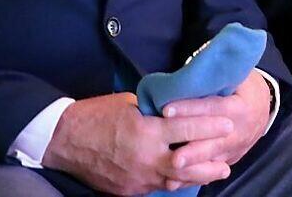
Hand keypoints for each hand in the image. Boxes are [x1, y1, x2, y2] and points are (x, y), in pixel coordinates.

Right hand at [43, 92, 234, 194]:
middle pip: (187, 164)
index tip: (228, 123)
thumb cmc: (94, 116)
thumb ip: (153, 111)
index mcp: (145, 132)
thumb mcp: (127, 104)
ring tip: (216, 170)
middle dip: (210, 161)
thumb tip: (173, 109)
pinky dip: (173, 181)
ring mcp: (137, 179)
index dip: (209, 126)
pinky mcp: (129, 191)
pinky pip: (157, 186)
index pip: (185, 128)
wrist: (62, 141)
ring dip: (197, 175)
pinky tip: (184, 177)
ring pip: (175, 181)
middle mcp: (145, 159)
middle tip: (228, 157)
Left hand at [163, 70, 272, 166]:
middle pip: (213, 142)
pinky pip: (212, 170)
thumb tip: (187, 74)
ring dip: (192, 168)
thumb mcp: (235, 76)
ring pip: (213, 160)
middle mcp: (238, 131)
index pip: (212, 107)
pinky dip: (195, 176)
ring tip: (173, 174)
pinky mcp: (230, 159)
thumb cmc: (242, 86)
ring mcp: (235, 148)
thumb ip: (214, 77)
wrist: (264, 106)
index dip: (190, 109)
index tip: (166, 110)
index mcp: (239, 107)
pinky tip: (177, 182)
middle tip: (174, 158)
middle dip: (193, 151)